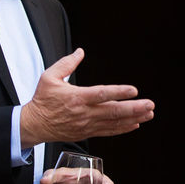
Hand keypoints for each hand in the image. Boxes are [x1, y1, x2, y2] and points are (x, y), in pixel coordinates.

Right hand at [20, 48, 154, 147]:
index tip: (133, 90)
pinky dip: (122, 128)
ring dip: (133, 118)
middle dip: (134, 108)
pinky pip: (108, 131)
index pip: (101, 94)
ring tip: (148, 114)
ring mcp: (87, 124)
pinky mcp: (87, 132)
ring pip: (114, 123)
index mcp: (76, 96)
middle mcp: (84, 112)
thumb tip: (80, 52)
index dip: (119, 92)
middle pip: (113, 111)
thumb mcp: (49, 77)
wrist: (34, 125)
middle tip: (150, 104)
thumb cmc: (42, 100)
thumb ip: (67, 63)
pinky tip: (135, 124)